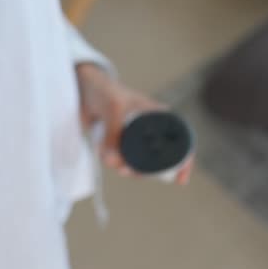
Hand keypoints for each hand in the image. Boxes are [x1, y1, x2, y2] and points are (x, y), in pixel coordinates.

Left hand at [75, 63, 193, 184]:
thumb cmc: (105, 91)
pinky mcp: (120, 143)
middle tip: (127, 171)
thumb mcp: (115, 109)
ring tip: (111, 161)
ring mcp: (136, 137)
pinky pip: (123, 161)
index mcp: (161, 116)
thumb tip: (113, 162)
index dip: (184, 161)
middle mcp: (152, 128)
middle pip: (160, 159)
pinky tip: (104, 154)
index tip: (180, 179)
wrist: (83, 89)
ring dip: (126, 167)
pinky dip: (114, 162)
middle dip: (145, 170)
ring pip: (140, 163)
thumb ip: (113, 134)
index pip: (182, 141)